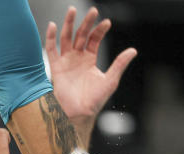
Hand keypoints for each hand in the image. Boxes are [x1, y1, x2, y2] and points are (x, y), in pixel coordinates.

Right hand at [46, 7, 136, 128]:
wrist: (79, 113)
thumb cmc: (94, 100)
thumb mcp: (110, 80)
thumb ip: (119, 64)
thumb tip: (133, 51)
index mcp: (90, 60)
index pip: (94, 40)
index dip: (100, 30)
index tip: (107, 23)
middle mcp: (77, 58)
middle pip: (81, 35)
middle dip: (86, 22)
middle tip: (92, 11)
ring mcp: (66, 61)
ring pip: (66, 38)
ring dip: (68, 24)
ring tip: (72, 11)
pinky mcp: (56, 67)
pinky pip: (51, 50)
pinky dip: (51, 38)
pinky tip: (53, 26)